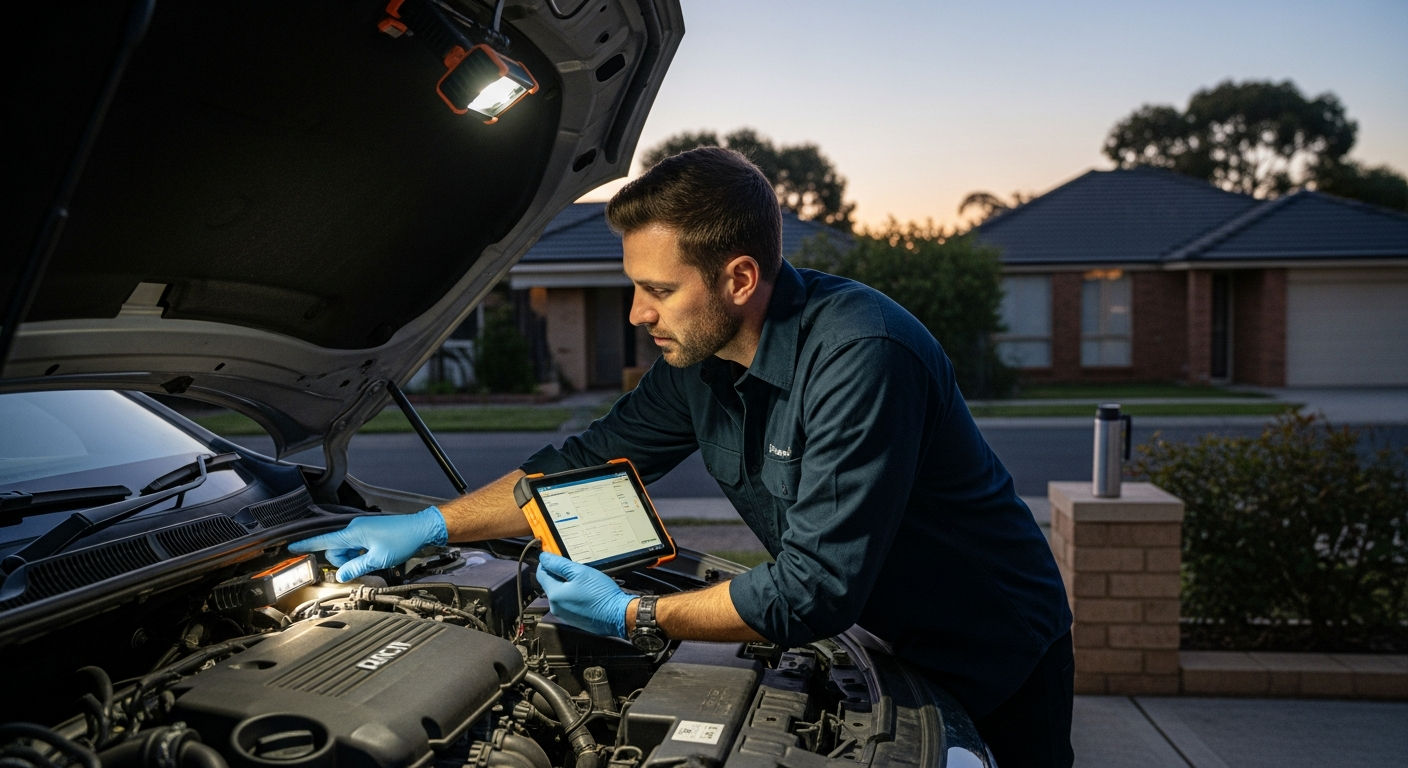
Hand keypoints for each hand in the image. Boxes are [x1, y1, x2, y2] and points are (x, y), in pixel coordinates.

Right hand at [288, 507, 447, 581]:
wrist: (420, 529)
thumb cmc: (402, 540)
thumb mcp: (377, 559)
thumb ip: (356, 568)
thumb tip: (341, 576)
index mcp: (353, 532)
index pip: (324, 540)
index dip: (307, 545)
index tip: (292, 547)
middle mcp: (355, 528)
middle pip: (336, 549)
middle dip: (343, 561)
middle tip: (361, 566)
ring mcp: (363, 530)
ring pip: (347, 550)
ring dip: (353, 559)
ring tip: (372, 560)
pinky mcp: (370, 532)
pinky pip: (357, 546)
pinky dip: (361, 554)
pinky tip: (373, 557)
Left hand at [536, 552, 632, 638]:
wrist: (618, 616)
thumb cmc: (601, 594)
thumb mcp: (580, 572)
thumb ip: (559, 564)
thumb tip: (544, 558)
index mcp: (554, 595)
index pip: (541, 574)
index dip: (547, 563)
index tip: (555, 555)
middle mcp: (555, 607)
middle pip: (550, 584)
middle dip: (559, 573)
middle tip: (574, 566)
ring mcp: (564, 615)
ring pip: (560, 594)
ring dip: (568, 584)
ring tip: (583, 579)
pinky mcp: (574, 620)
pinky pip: (569, 603)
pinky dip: (574, 595)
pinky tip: (587, 591)